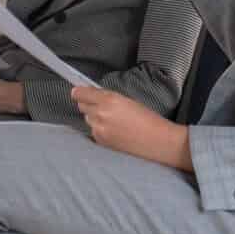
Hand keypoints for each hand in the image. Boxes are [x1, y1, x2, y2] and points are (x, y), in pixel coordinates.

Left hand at [73, 88, 191, 169]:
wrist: (157, 141)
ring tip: (113, 122)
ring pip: (88, 119)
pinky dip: (100, 130)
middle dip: (89, 105)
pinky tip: (115, 131)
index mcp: (109, 99)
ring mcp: (99, 129)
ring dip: (95, 118)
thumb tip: (91, 95)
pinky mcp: (101, 141)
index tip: (77, 92)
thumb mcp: (128, 100)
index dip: (79, 92)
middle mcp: (101, 113)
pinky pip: (94, 131)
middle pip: (82, 106)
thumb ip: (107, 97)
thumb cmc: (148, 119)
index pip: (81, 94)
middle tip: (103, 107)